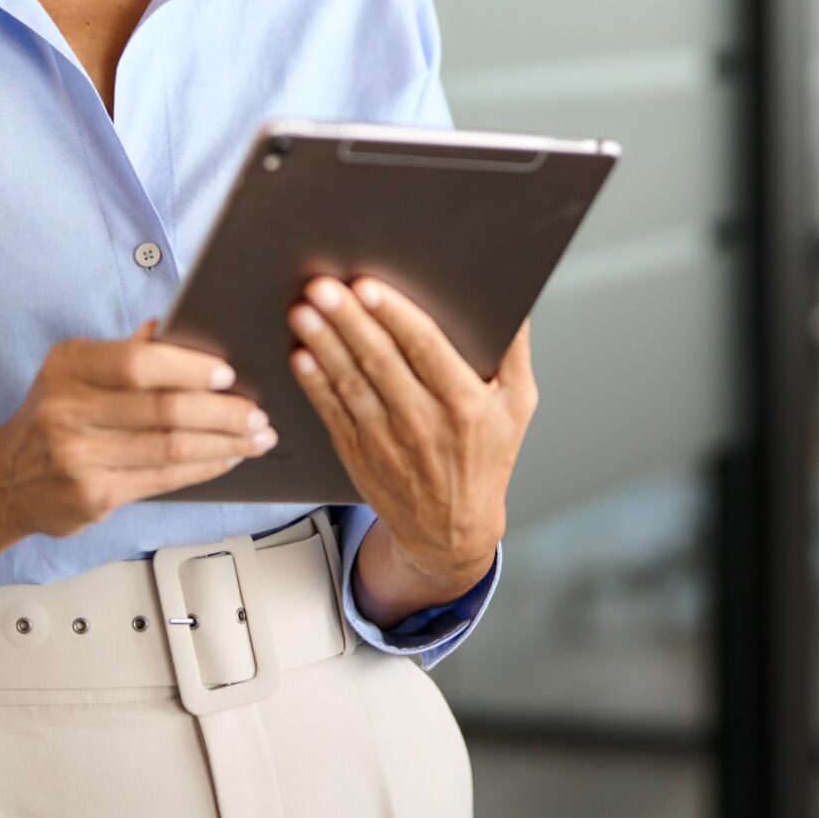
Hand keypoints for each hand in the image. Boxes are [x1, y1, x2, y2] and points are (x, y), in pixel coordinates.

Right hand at [0, 320, 275, 539]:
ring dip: (224, 443)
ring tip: (256, 437)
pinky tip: (227, 458)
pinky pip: (165, 479)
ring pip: (171, 448)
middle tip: (258, 413)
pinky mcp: (93, 496)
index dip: (188, 368)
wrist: (5, 480)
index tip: (228, 373)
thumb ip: (124, 352)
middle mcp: (68, 411)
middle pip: (164, 410)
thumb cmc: (53, 415)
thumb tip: (176, 328)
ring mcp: (79, 457)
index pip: (137, 363)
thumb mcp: (75, 371)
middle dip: (223, 413)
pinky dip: (204, 467)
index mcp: (68, 367)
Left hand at [287, 277, 536, 606]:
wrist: (451, 531)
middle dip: (349, 321)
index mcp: (465, 404)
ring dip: (324, 345)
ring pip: (350, 382)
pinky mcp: (358, 451)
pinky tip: (301, 357)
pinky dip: (314, 383)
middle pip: (380, 361)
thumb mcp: (517, 406)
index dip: (395, 316)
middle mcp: (424, 422)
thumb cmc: (486, 459)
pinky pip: (332, 411)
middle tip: (323, 287)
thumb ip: (515, 351)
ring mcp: (386, 439)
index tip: (369, 287)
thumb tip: (514, 303)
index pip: (426, 349)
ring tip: (304, 312)